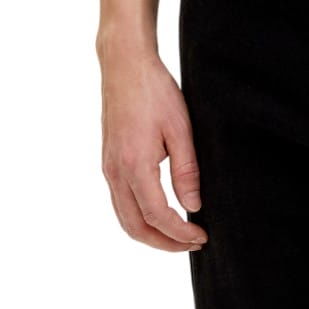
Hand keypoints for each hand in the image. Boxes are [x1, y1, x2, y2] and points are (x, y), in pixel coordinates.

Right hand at [100, 48, 208, 251]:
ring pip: (124, 218)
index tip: (200, 237)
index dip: (179, 233)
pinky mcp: (108, 161)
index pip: (157, 216)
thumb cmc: (154, 90)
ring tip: (178, 234)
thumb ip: (186, 170)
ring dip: (150, 234)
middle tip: (193, 243)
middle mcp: (115, 172)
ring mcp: (108, 168)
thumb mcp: (180, 128)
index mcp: (134, 165)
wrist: (124, 64)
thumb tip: (192, 206)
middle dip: (164, 243)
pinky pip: (120, 202)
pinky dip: (138, 218)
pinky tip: (158, 213)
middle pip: (135, 227)